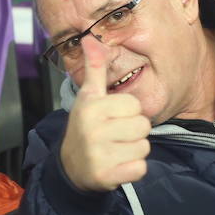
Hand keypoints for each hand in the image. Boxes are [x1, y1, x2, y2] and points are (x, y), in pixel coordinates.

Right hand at [58, 35, 150, 191]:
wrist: (70, 167)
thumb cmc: (85, 127)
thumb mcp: (88, 97)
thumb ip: (94, 68)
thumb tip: (90, 39)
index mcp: (92, 107)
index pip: (134, 105)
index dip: (127, 112)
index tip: (111, 119)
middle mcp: (93, 130)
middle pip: (143, 126)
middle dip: (133, 132)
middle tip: (114, 136)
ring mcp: (99, 154)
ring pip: (144, 147)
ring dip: (133, 151)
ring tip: (115, 150)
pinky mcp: (107, 176)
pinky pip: (140, 168)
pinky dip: (132, 169)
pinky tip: (117, 166)